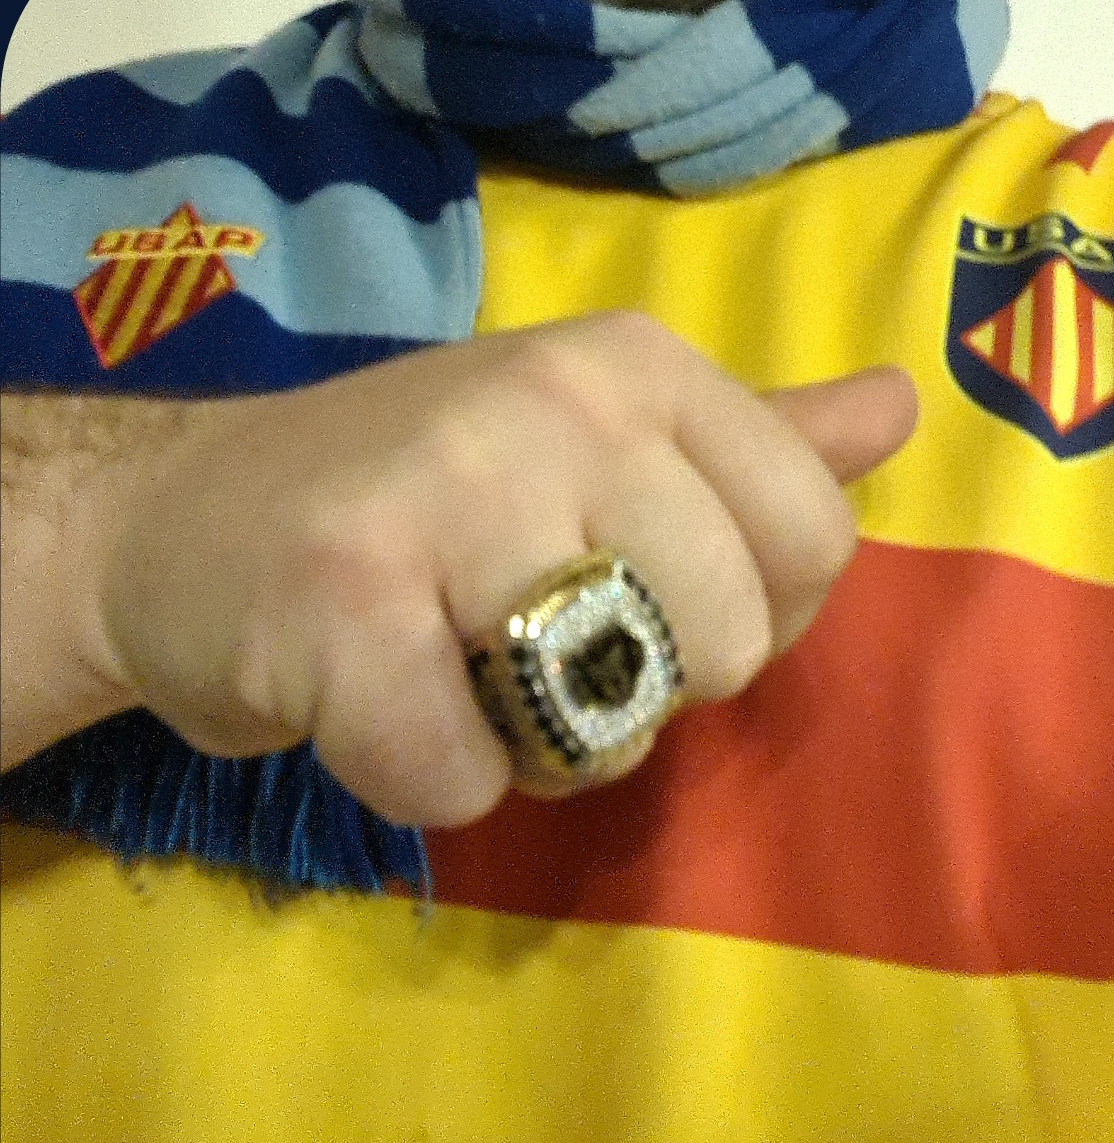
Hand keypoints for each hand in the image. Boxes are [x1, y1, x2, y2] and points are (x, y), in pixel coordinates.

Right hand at [96, 313, 916, 825]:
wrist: (177, 520)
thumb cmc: (417, 492)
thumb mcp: (595, 436)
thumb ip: (753, 437)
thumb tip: (906, 405)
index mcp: (635, 363)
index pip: (814, 537)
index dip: (748, 617)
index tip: (645, 600)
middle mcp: (557, 401)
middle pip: (724, 641)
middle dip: (638, 692)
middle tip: (526, 641)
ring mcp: (447, 492)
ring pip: (611, 718)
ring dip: (534, 745)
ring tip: (454, 668)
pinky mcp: (344, 602)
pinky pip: (469, 779)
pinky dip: (427, 779)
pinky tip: (371, 703)